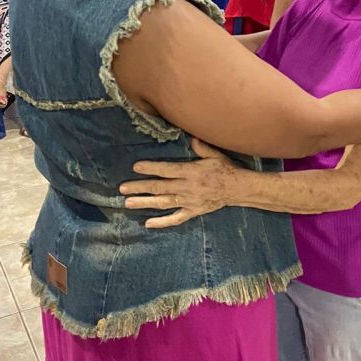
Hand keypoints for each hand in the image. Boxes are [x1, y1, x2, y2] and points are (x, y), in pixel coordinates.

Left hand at [120, 139, 237, 227]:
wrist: (238, 189)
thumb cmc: (226, 169)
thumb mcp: (214, 154)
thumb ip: (200, 147)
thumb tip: (190, 137)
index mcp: (191, 172)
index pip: (166, 170)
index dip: (150, 168)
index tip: (135, 168)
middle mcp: (187, 187)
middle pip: (159, 187)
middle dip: (139, 187)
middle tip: (122, 188)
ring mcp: (189, 201)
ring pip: (163, 203)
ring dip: (145, 203)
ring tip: (128, 203)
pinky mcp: (193, 211)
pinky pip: (175, 218)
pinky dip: (162, 222)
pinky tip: (148, 223)